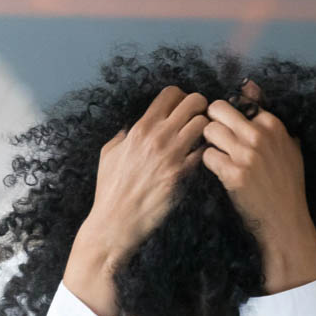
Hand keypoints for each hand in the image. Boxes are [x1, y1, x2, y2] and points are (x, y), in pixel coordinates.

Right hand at [64, 86, 207, 315]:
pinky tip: (201, 159)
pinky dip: (206, 152)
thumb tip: (131, 126)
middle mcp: (157, 137)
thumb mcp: (109, 154)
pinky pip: (204, 152)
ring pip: (204, 124)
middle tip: (199, 120)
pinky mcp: (181, 175)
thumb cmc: (110, 190)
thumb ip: (123, 135)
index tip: (183, 108)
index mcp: (140, 128)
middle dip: (200, 107)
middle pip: (193, 101)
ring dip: (206, 129)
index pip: (170, 93)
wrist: (116, 222)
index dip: (181, 96)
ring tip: (202, 140)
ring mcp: (171, 155)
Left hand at [202, 80, 315, 294]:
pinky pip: (207, 156)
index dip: (228, 116)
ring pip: (208, 131)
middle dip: (212, 123)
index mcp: (273, 124)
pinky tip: (219, 173)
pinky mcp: (233, 174)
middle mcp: (260, 135)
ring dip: (208, 144)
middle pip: (217, 110)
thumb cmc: (284, 182)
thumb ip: (267, 114)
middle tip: (216, 141)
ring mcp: (246, 155)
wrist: (285, 220)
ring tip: (219, 157)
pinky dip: (209, 164)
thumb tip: (250, 85)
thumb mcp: (286, 145)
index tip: (230, 130)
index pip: (238, 102)